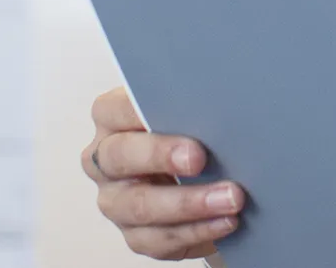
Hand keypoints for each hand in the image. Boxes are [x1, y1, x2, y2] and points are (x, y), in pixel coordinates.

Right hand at [81, 87, 245, 260]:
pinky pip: (159, 239)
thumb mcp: (185, 111)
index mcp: (111, 119)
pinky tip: (225, 221)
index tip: (176, 110)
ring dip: (189, 203)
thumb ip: (188, 104)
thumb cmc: (188, 131)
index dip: (141, 112)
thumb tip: (219, 95)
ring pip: (140, 206)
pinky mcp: (135, 234)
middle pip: (121, 157)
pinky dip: (196, 231)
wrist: (198, 175)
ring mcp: (116, 201)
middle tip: (200, 158)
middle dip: (161, 157)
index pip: (114, 110)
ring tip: (230, 198)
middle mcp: (104, 161)